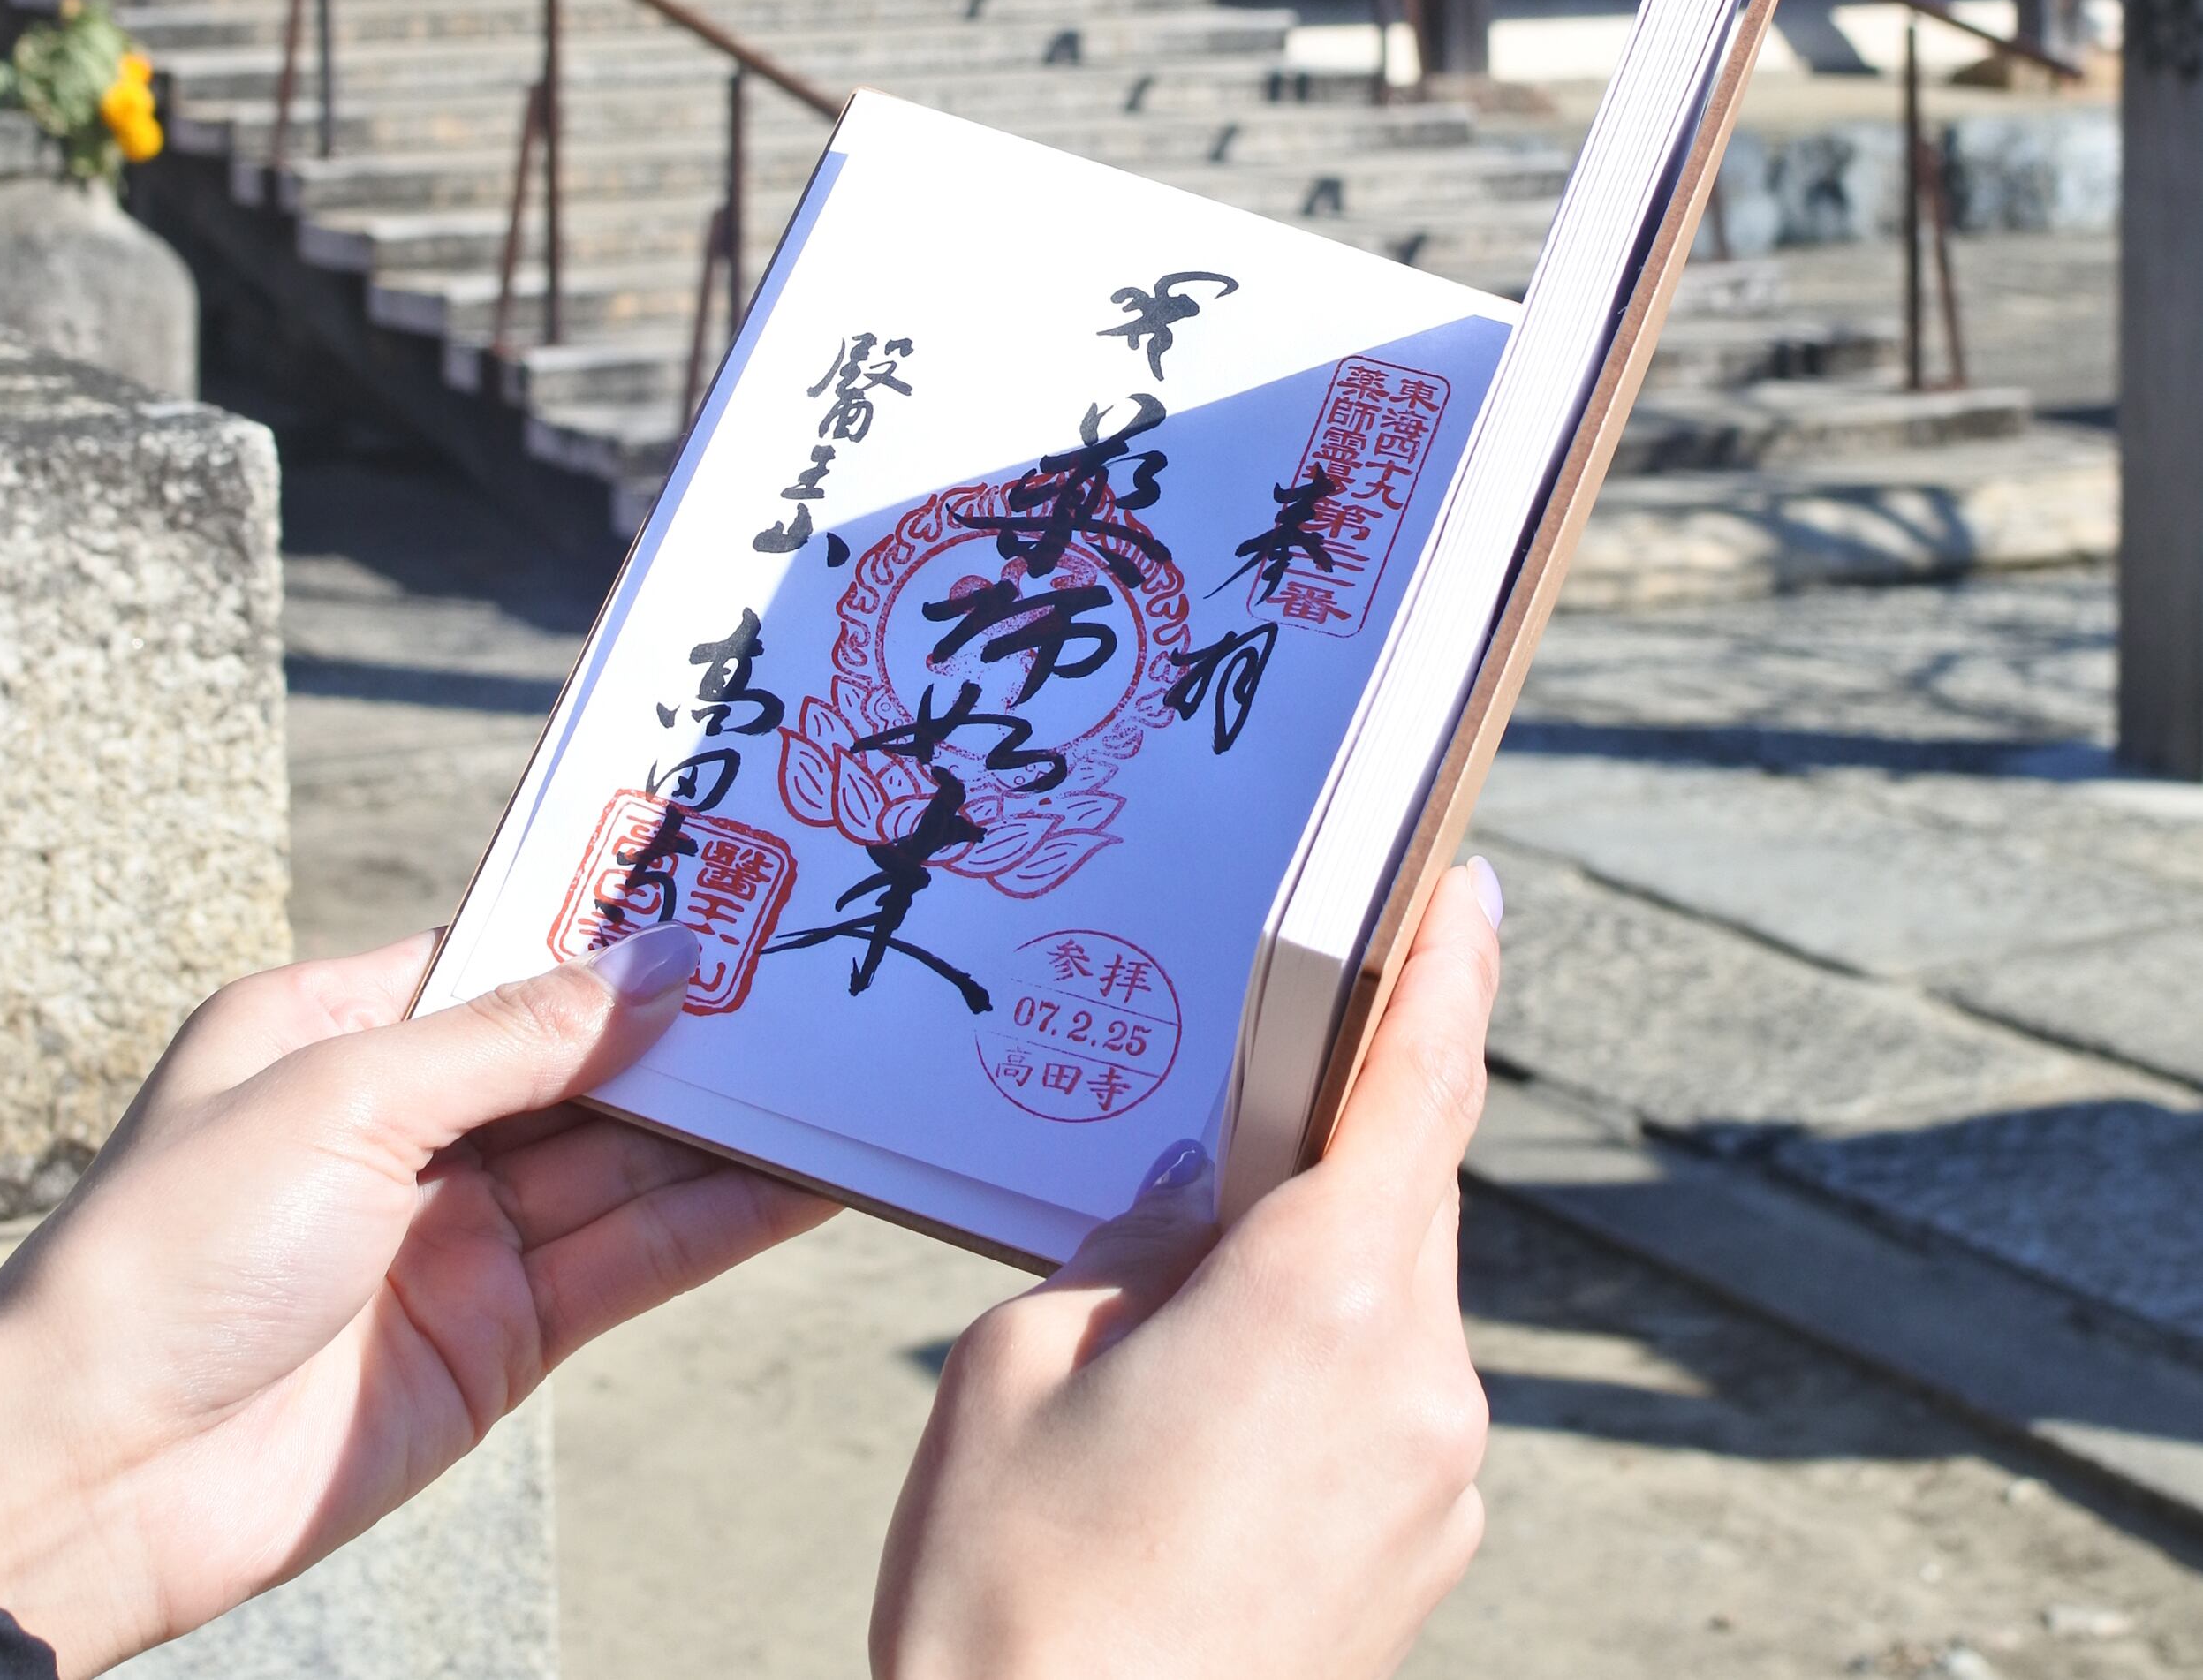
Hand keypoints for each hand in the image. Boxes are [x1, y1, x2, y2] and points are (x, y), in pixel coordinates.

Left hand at [0, 923, 832, 1675]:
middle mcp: (413, 1121)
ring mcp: (467, 1228)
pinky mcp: (509, 1327)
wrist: (93, 1484)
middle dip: (696, 1025)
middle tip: (818, 979)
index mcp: (344, 1030)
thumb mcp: (347, 1097)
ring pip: (632, 1155)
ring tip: (846, 1073)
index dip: (617, 931)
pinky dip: (727, 1218)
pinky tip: (810, 1180)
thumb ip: (522, 1036)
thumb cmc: (173, 1253)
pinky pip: (639, 1254)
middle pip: (588, 1057)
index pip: (512, 958)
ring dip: (735, 1122)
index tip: (731, 888)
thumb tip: (666, 963)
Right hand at [872, 859, 1503, 1679]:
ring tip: (1183, 1309)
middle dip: (1338, 1135)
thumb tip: (1201, 1230)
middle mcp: (1423, 1379)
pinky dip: (1318, 1366)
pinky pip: (1384, 1401)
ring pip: (1390, 1301)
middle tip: (1252, 1101)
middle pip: (1405, 1191)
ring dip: (1310, 1269)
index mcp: (1332, 1294)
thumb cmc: (1017, 1599)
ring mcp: (1439, 1481)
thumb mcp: (1024, 1362)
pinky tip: (1208, 1420)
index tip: (1472, 890)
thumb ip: (1133, 1252)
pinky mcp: (1422, 1559)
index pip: (1422, 1081)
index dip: (1449, 968)